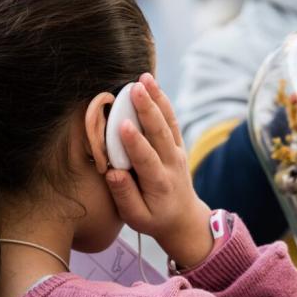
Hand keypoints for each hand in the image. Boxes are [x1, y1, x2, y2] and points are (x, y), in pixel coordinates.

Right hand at [105, 73, 212, 267]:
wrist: (184, 218)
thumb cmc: (154, 218)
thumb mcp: (136, 217)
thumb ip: (124, 195)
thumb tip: (113, 173)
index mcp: (159, 182)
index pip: (146, 158)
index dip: (134, 142)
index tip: (122, 124)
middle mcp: (171, 163)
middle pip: (160, 133)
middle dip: (147, 109)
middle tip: (135, 88)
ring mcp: (177, 152)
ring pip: (168, 122)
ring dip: (157, 98)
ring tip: (145, 78)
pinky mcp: (178, 145)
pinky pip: (172, 121)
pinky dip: (163, 102)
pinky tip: (153, 85)